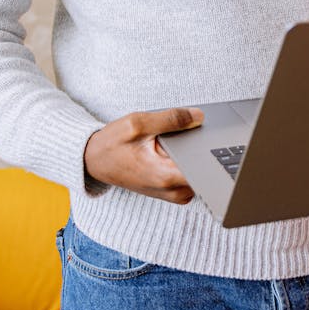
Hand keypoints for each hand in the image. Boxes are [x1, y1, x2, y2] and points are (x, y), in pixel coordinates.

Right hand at [83, 107, 203, 202]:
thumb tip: (199, 116)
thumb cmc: (112, 144)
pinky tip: (173, 148)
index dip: (213, 151)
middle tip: (189, 132)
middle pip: (205, 170)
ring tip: (172, 142)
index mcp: (165, 176)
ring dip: (193, 156)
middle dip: (202, 149)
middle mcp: (171, 190)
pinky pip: (190, 175)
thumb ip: (171, 119)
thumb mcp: (138, 123)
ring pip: (199, 173)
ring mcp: (172, 194)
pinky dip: (188, 161)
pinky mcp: (171, 191)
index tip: (214, 139)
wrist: (94, 160)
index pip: (204, 170)